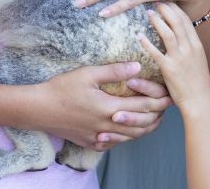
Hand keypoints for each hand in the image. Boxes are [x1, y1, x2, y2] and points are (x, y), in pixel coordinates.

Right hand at [35, 62, 170, 149]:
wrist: (39, 110)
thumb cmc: (62, 89)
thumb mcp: (87, 74)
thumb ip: (114, 71)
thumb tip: (138, 66)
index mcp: (110, 108)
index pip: (144, 106)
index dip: (160, 100)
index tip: (170, 93)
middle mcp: (108, 126)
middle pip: (143, 125)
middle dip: (158, 114)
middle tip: (167, 105)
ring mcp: (101, 138)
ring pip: (133, 137)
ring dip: (146, 127)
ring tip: (155, 117)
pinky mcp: (93, 143)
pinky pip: (118, 143)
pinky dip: (129, 136)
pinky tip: (130, 128)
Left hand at [139, 3, 209, 114]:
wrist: (200, 101)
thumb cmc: (198, 82)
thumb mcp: (198, 60)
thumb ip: (190, 46)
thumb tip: (181, 34)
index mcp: (197, 45)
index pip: (186, 21)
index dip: (175, 9)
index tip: (167, 0)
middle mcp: (190, 49)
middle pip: (177, 22)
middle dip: (166, 9)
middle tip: (155, 1)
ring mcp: (180, 58)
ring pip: (168, 33)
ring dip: (157, 21)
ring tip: (148, 12)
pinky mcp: (169, 69)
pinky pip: (156, 53)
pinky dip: (147, 42)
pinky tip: (139, 36)